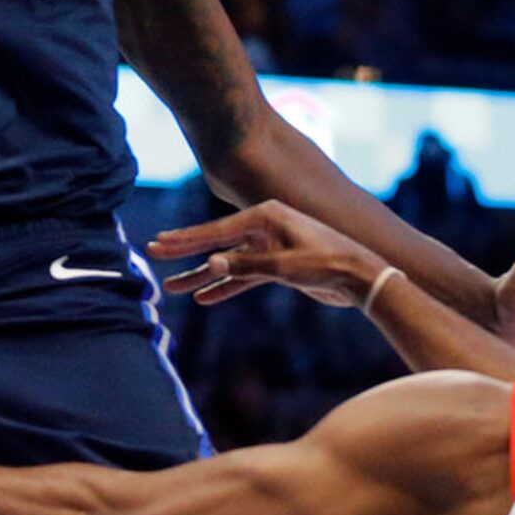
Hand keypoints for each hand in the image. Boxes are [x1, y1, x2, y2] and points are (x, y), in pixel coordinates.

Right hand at [148, 201, 384, 309]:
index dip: (186, 239)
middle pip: (216, 242)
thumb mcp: (286, 266)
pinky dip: (225, 287)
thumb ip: (247, 266)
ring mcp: (269, 247)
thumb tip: (210, 264)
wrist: (361, 276)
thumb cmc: (328, 263)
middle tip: (154, 254)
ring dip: (201, 276)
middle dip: (185, 251)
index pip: (217, 230)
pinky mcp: (276, 266)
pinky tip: (204, 298)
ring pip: (227, 263)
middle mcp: (263, 227)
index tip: (160, 244)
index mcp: (265, 216)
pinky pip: (243, 277)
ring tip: (172, 287)